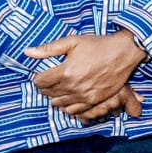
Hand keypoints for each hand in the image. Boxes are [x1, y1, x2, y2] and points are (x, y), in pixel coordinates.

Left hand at [26, 31, 148, 119]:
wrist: (123, 52)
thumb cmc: (98, 45)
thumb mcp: (72, 42)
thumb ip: (48, 49)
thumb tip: (27, 52)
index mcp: (65, 71)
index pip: (41, 82)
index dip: (38, 78)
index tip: (41, 74)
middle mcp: (73, 87)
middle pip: (48, 94)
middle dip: (45, 88)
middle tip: (49, 81)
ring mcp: (84, 96)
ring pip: (60, 104)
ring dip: (55, 98)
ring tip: (59, 90)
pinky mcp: (95, 101)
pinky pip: (75, 111)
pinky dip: (68, 107)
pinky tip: (69, 99)